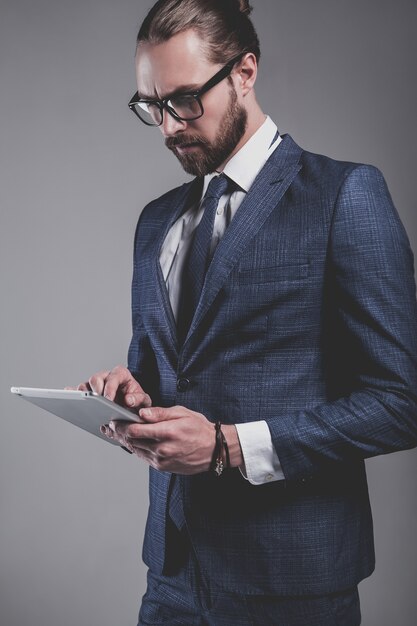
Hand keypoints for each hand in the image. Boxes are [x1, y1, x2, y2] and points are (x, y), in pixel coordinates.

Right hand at [67, 365, 151, 409]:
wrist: (131, 411)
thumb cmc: (137, 403)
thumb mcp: (144, 401)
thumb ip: (139, 399)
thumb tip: (128, 400)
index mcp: (121, 374)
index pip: (114, 376)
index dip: (110, 388)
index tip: (108, 400)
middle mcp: (106, 377)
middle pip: (95, 379)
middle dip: (94, 391)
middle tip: (95, 404)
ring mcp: (94, 385)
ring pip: (84, 386)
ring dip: (83, 396)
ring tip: (84, 408)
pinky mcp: (86, 394)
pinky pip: (76, 393)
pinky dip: (72, 396)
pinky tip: (70, 404)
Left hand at [101, 406, 242, 473]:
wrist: (214, 449)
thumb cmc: (199, 429)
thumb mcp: (182, 413)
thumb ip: (160, 413)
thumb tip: (141, 413)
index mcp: (167, 433)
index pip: (135, 430)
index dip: (121, 425)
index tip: (113, 419)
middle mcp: (163, 449)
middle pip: (132, 441)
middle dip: (119, 433)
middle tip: (109, 426)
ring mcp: (162, 461)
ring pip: (136, 450)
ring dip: (125, 442)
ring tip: (116, 433)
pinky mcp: (163, 467)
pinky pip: (144, 457)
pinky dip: (136, 449)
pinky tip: (132, 442)